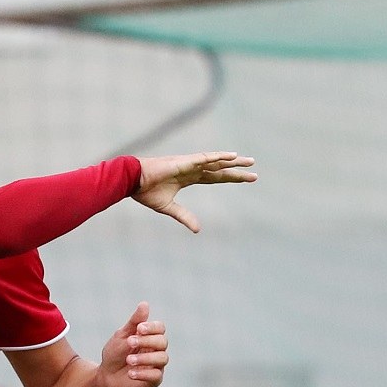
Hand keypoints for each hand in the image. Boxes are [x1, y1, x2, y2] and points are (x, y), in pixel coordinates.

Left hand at [97, 302, 166, 386]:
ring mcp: (157, 365)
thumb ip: (134, 322)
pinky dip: (143, 373)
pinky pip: (157, 375)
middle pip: (163, 342)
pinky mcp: (154, 380)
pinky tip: (130, 373)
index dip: (152, 327)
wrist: (107, 377)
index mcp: (149, 337)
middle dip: (147, 341)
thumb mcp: (122, 336)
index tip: (139, 329)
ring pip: (162, 358)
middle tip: (130, 342)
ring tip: (128, 360)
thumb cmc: (115, 354)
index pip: (160, 328)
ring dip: (145, 358)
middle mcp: (156, 350)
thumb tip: (145, 304)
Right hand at [134, 151, 256, 231]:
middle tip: (254, 170)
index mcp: (188, 178)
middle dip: (236, 171)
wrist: (132, 181)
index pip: (214, 178)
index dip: (229, 179)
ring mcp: (189, 164)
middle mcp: (192, 169)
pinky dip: (219, 157)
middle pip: (219, 169)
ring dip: (233, 161)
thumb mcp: (168, 207)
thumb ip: (184, 216)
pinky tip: (232, 156)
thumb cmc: (145, 191)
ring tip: (249, 162)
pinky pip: (205, 158)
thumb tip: (198, 230)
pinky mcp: (185, 161)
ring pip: (216, 162)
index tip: (245, 180)